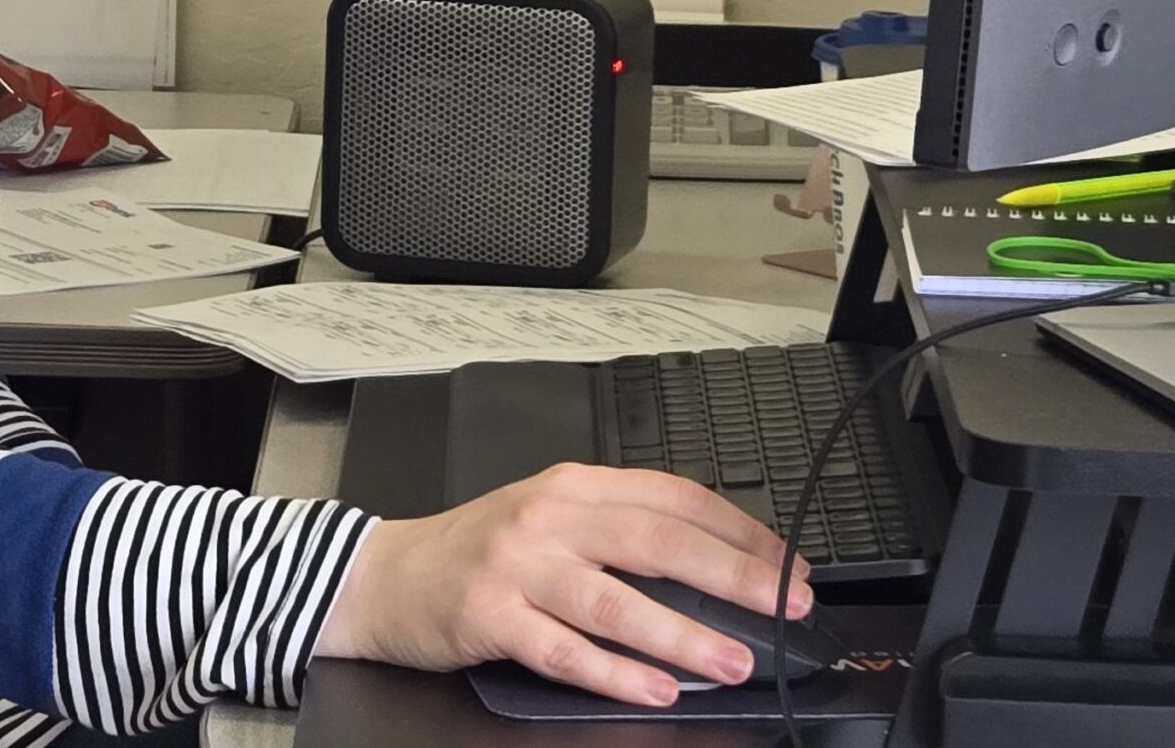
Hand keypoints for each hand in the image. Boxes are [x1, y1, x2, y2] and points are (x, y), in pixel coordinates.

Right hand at [313, 462, 811, 708]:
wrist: (387, 575)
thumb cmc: (481, 551)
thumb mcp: (550, 517)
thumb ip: (618, 528)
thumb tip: (714, 562)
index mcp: (575, 485)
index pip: (674, 496)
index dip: (737, 530)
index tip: (787, 562)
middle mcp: (550, 517)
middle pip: (656, 540)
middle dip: (732, 575)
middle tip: (784, 605)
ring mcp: (519, 567)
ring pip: (615, 600)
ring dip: (681, 634)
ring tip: (731, 661)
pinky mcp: (491, 616)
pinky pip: (563, 650)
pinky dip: (613, 672)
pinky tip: (653, 690)